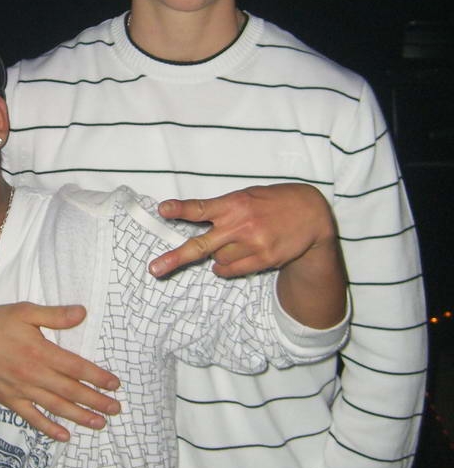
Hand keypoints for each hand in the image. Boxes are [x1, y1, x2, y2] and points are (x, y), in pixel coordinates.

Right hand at [0, 303, 120, 440]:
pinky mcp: (9, 400)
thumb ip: (55, 315)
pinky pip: (32, 417)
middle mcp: (33, 374)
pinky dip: (49, 428)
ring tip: (99, 423)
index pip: (76, 368)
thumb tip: (83, 313)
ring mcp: (21, 390)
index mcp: (40, 352)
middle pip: (71, 391)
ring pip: (56, 407)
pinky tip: (64, 436)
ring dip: (80, 417)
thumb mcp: (26, 311)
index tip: (114, 385)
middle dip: (95, 401)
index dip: (98, 377)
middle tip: (115, 409)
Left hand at [150, 184, 333, 278]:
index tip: (163, 210)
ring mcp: (252, 245)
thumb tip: (198, 223)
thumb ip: (224, 209)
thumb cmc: (274, 202)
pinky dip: (226, 267)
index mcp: (235, 203)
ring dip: (218, 255)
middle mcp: (241, 225)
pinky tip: (236, 256)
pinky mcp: (262, 260)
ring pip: (216, 260)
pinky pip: (230, 270)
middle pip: (201, 245)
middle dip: (175, 258)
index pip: (201, 207)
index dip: (180, 209)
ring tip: (236, 242)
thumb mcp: (248, 196)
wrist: (312, 216)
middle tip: (154, 269)